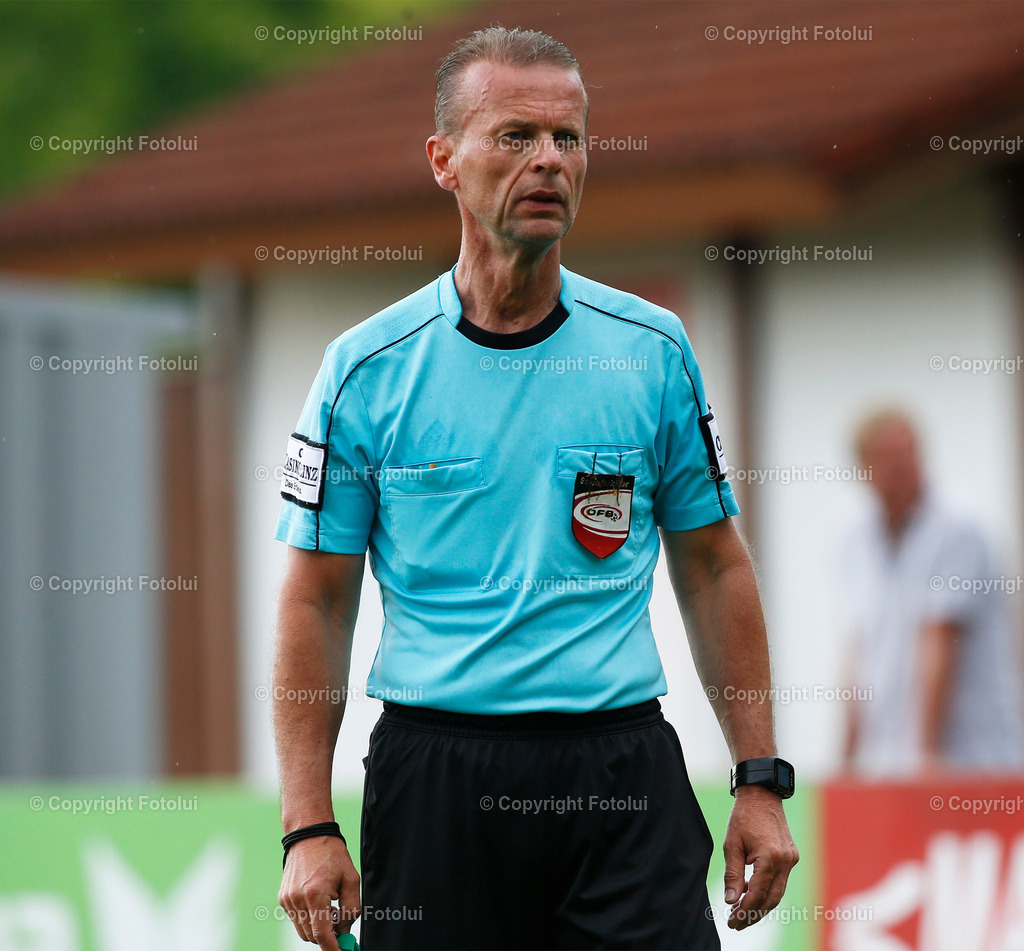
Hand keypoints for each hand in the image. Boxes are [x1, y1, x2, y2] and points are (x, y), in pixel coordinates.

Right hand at [279, 836, 360, 947]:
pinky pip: (296, 919)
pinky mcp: (283, 898)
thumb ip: (351, 908)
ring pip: (303, 930)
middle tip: (340, 920)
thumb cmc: (332, 854)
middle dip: (327, 935)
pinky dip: (308, 918)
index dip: (332, 948)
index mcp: (315, 894)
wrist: (309, 835)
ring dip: (317, 927)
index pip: (322, 934)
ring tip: (329, 905)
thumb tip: (344, 930)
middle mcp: (297, 899)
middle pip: (312, 936)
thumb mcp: (351, 878)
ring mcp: (287, 900)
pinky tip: (317, 900)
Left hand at [722, 785, 798, 929]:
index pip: (757, 894)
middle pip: (771, 899)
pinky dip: (768, 891)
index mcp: (770, 857)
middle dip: (754, 914)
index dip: (744, 911)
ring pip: (778, 892)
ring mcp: (792, 859)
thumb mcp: (731, 844)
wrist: (762, 794)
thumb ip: (733, 874)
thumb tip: (731, 900)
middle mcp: (786, 861)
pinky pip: (780, 881)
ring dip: (761, 906)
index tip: (731, 920)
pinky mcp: (792, 856)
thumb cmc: (743, 816)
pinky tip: (752, 895)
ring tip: (743, 914)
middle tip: (736, 923)